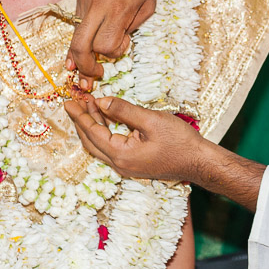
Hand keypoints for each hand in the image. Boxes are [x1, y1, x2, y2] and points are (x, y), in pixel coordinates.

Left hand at [65, 95, 203, 181]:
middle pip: (91, 141)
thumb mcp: (151, 120)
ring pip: (101, 144)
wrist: (199, 162)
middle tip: (75, 102)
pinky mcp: (135, 163)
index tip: (68, 102)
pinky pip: (112, 146)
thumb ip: (124, 110)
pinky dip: (106, 131)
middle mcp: (120, 164)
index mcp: (121, 155)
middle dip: (82, 121)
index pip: (92, 133)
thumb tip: (101, 102)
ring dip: (94, 125)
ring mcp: (127, 165)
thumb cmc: (179, 142)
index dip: (79, 116)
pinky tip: (108, 117)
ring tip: (90, 105)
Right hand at [67, 0, 160, 86]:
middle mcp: (96, 5)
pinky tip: (85, 43)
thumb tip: (117, 43)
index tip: (122, 45)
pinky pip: (77, 21)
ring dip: (81, 52)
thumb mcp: (149, 1)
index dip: (113, 52)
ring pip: (75, 35)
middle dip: (85, 66)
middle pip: (80, 46)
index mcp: (119, 8)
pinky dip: (82, 33)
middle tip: (93, 74)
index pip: (106, 45)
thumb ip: (133, 25)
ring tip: (83, 67)